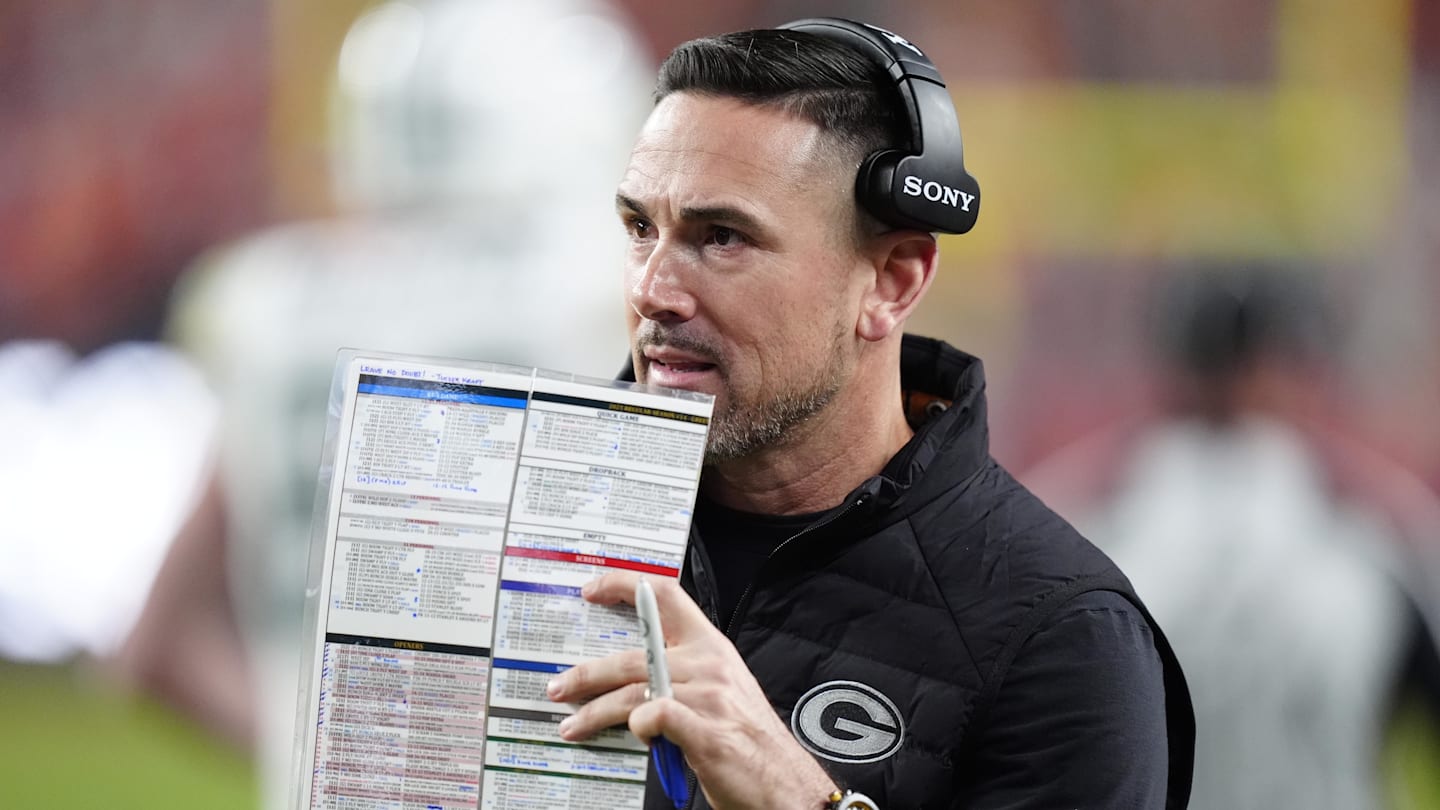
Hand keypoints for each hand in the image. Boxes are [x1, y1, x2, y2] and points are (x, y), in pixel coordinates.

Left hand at [545, 571, 837, 809]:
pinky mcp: (706, 732)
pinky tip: (635, 736)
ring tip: (573, 724)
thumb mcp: (720, 691)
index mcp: (712, 647)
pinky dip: (637, 726)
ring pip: (633, 690)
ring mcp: (709, 697)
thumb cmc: (748, 741)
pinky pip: (654, 716)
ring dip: (594, 710)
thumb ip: (680, 674)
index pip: (664, 596)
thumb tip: (630, 676)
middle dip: (587, 673)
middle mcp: (709, 664)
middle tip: (560, 687)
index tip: (591, 589)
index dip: (623, 585)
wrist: (784, 784)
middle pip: (633, 654)